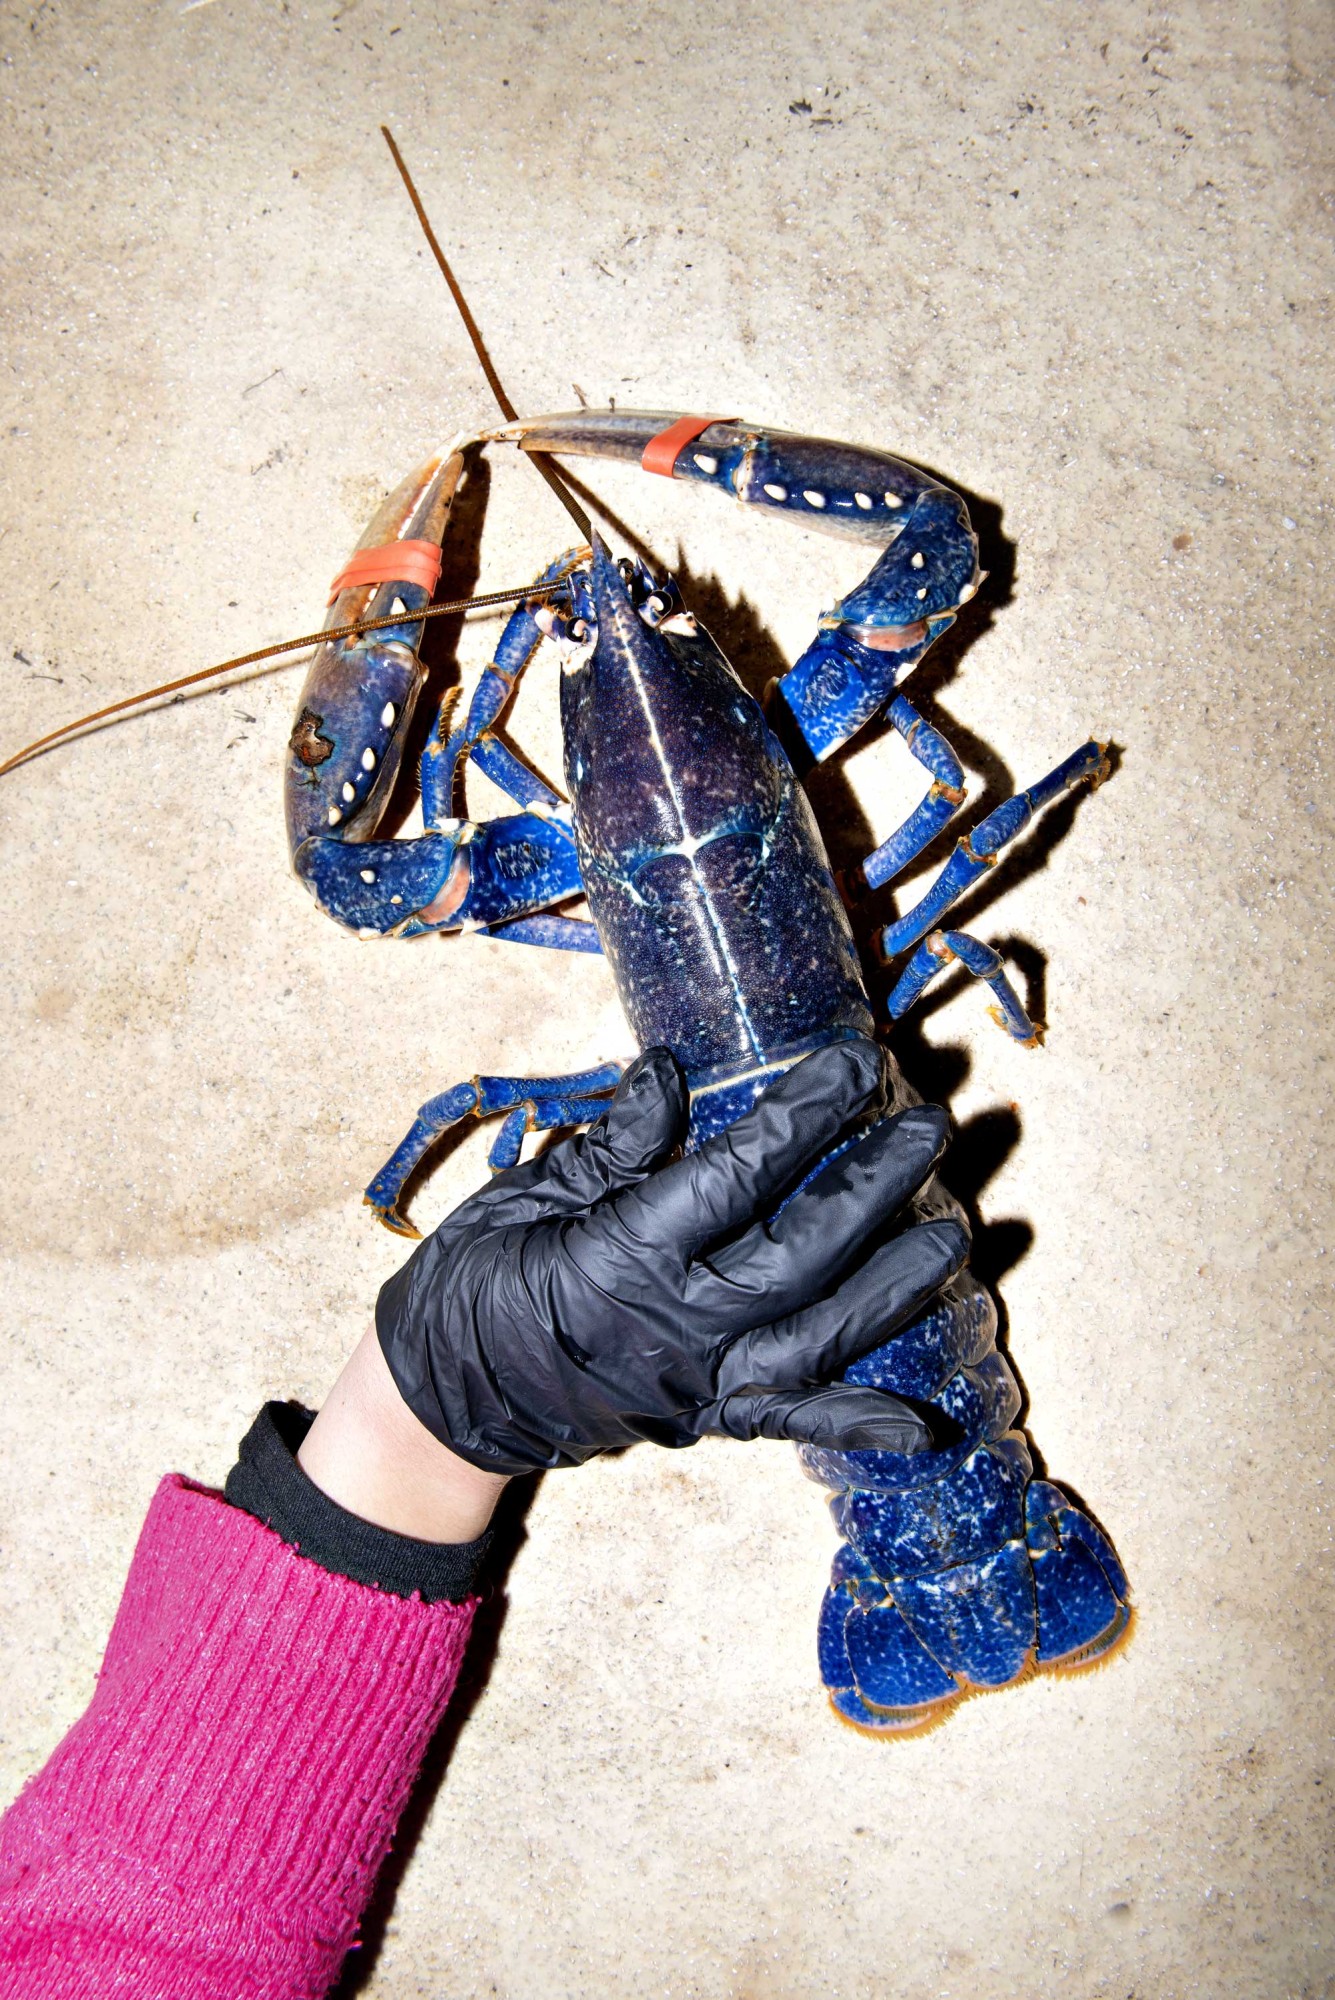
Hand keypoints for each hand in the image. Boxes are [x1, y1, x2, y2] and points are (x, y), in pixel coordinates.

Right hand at [376, 1039, 967, 1475]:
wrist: (439, 1401)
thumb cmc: (478, 1281)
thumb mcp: (531, 1194)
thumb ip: (611, 1144)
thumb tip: (670, 1074)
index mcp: (623, 1255)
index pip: (736, 1177)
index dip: (802, 1117)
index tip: (853, 1065)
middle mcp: (676, 1326)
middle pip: (803, 1250)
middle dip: (874, 1183)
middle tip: (929, 1123)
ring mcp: (698, 1383)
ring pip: (822, 1334)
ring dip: (896, 1283)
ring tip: (957, 1227)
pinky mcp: (706, 1423)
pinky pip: (794, 1427)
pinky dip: (861, 1424)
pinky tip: (928, 1424)